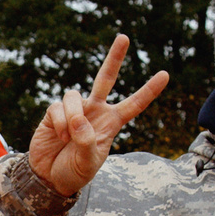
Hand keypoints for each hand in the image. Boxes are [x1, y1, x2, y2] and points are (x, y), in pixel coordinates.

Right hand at [24, 35, 171, 199]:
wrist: (48, 178)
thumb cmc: (74, 171)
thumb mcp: (88, 164)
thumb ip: (87, 143)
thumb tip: (79, 120)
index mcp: (111, 123)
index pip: (134, 104)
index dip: (149, 90)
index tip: (165, 75)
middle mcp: (95, 110)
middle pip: (106, 78)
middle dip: (114, 57)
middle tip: (124, 37)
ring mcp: (75, 109)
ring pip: (74, 95)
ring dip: (73, 116)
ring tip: (69, 138)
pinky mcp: (55, 112)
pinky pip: (58, 107)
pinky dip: (61, 123)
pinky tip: (60, 137)